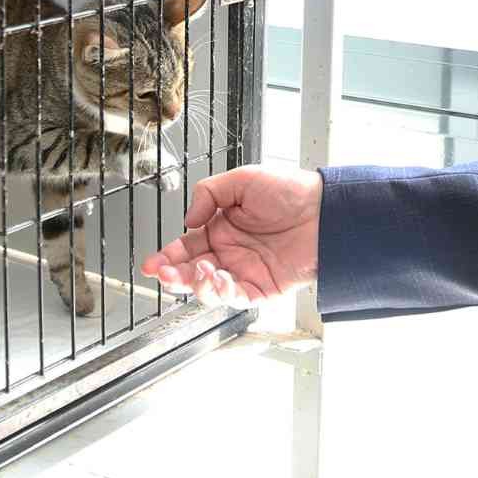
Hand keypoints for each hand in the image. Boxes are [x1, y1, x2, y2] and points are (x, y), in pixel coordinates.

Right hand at [139, 164, 321, 307]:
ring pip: (209, 289)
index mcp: (221, 227)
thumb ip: (208, 194)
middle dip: (174, 275)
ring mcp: (245, 271)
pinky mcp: (262, 288)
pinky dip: (222, 293)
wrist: (324, 210)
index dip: (167, 256)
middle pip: (192, 272)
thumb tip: (187, 220)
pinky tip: (217, 279)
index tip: (152, 263)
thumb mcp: (242, 179)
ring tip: (199, 271)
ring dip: (196, 284)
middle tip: (164, 273)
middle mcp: (230, 252)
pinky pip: (236, 298)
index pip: (186, 246)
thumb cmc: (290, 190)